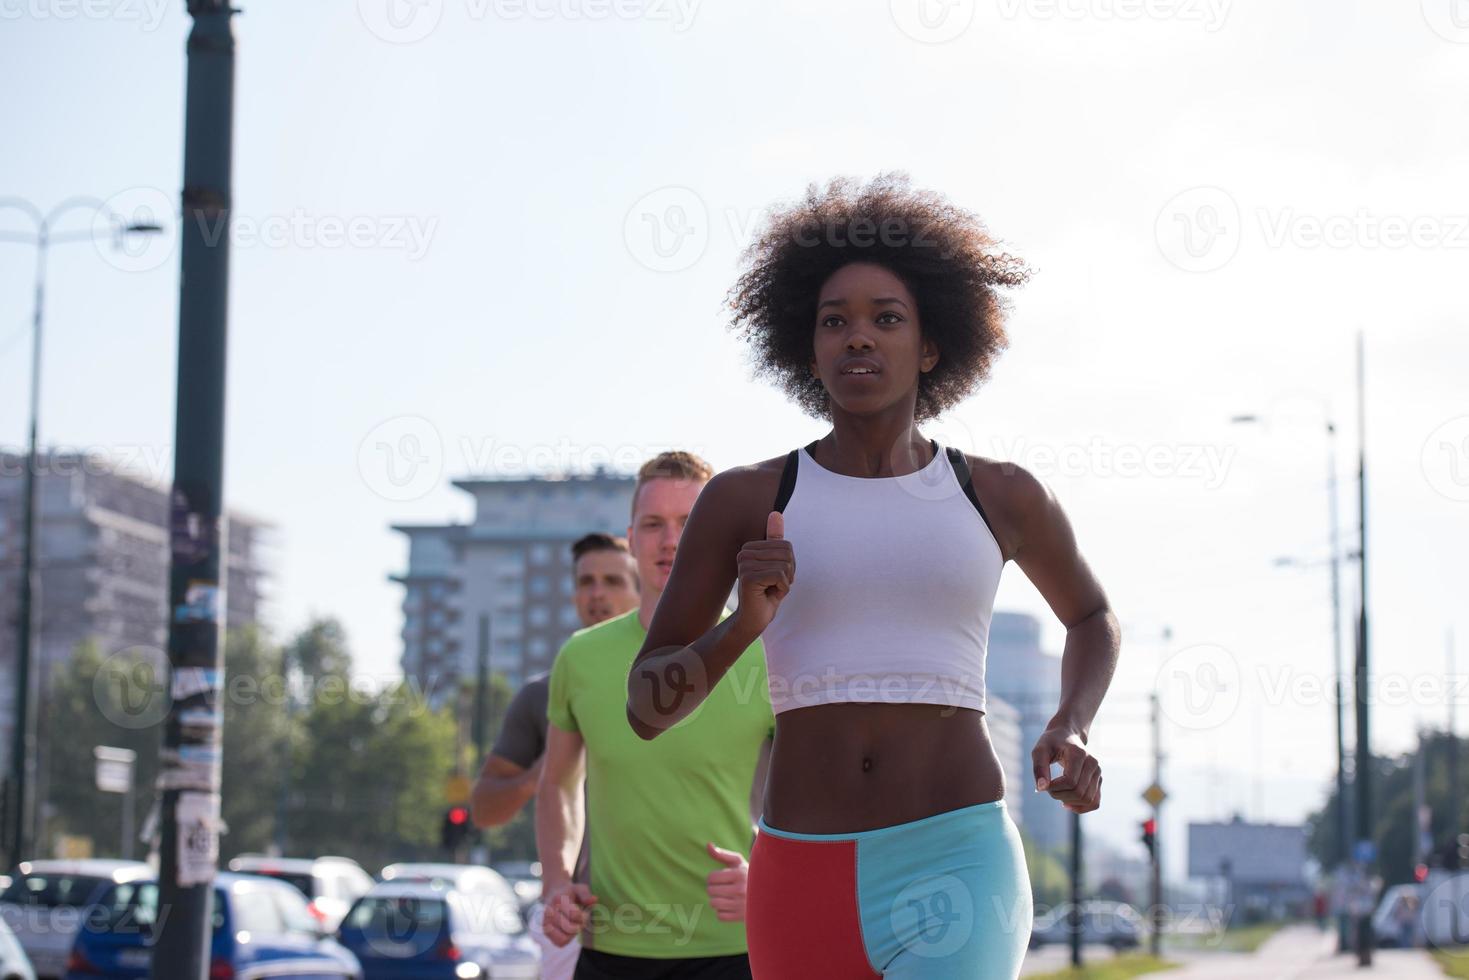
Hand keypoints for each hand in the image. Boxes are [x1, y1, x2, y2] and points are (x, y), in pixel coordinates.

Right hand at [541, 879, 596, 945]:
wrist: (553, 893)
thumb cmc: (570, 893)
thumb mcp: (579, 888)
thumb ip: (586, 894)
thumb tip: (594, 899)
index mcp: (558, 900)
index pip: (574, 915)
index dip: (584, 917)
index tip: (585, 913)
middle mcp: (549, 912)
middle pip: (570, 928)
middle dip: (579, 926)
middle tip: (580, 920)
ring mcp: (546, 922)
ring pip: (564, 939)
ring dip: (573, 934)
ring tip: (573, 925)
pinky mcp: (546, 931)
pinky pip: (559, 943)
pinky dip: (567, 939)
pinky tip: (568, 930)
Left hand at [705, 841, 748, 921]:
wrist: (768, 894)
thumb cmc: (748, 874)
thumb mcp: (738, 862)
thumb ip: (722, 854)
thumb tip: (708, 845)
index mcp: (739, 874)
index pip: (711, 877)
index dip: (712, 878)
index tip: (718, 878)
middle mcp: (741, 889)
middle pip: (710, 891)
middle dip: (713, 889)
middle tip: (722, 887)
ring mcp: (741, 905)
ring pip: (713, 903)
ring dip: (716, 900)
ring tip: (725, 896)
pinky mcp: (741, 917)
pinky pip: (720, 916)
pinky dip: (722, 911)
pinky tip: (730, 906)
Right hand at [735, 512, 794, 635]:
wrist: (755, 618)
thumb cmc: (767, 591)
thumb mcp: (777, 564)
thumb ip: (775, 539)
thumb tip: (776, 513)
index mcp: (750, 547)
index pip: (785, 545)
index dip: (789, 565)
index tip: (776, 577)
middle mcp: (744, 553)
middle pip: (786, 553)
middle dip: (788, 573)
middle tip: (775, 585)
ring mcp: (745, 564)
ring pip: (784, 565)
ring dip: (785, 582)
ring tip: (771, 590)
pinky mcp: (748, 577)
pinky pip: (780, 575)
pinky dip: (782, 588)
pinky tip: (769, 595)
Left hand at [1031, 726, 1101, 813]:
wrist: (1066, 735)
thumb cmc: (1051, 743)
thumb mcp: (1039, 751)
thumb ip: (1039, 768)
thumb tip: (1041, 788)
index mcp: (1079, 754)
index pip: (1070, 781)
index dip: (1054, 788)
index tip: (1044, 783)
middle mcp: (1093, 764)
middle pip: (1079, 792)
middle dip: (1060, 795)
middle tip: (1048, 788)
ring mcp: (1098, 773)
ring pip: (1087, 799)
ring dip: (1069, 801)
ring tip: (1057, 793)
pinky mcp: (1098, 780)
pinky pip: (1094, 802)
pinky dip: (1081, 808)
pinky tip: (1067, 804)